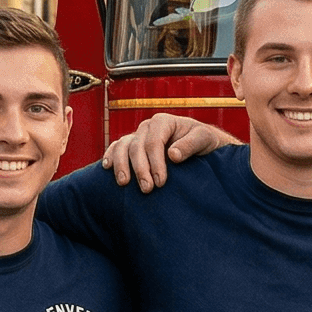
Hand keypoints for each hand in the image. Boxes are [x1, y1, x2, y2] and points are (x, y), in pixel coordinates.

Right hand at [104, 113, 239, 191]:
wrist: (201, 145)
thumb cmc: (204, 141)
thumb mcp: (204, 139)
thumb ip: (190, 144)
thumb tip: (172, 154)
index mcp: (163, 122)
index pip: (154, 142)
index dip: (155, 163)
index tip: (160, 182)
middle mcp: (147, 127)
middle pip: (136, 147)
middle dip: (140, 170)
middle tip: (147, 189)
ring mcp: (138, 135)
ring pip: (122, 147)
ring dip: (121, 165)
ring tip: (124, 184)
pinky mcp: (132, 145)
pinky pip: (116, 148)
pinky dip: (110, 156)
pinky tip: (107, 168)